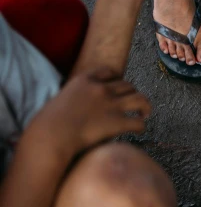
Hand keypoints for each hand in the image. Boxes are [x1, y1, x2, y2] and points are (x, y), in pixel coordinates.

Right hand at [27, 68, 150, 156]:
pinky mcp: (118, 122)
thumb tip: (77, 109)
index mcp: (84, 80)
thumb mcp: (60, 101)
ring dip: (145, 106)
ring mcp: (111, 104)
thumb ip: (73, 99)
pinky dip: (141, 126)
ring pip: (140, 98)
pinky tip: (139, 130)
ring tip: (145, 113)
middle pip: (127, 85)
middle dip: (131, 93)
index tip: (118, 87)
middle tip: (133, 103)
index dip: (116, 78)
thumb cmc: (48, 124)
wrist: (51, 135)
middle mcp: (101, 89)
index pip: (108, 71)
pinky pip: (138, 122)